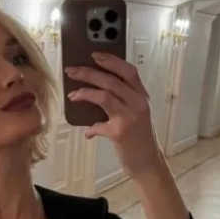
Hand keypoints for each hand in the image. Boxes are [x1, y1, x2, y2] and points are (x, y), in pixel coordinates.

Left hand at [66, 53, 162, 178]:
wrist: (147, 163)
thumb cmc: (139, 139)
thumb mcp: (136, 114)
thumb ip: (122, 101)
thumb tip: (97, 90)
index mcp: (141, 96)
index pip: (128, 71)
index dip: (111, 61)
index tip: (94, 55)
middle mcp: (138, 103)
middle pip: (111, 80)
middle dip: (88, 73)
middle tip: (72, 71)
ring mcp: (130, 117)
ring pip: (104, 95)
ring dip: (85, 93)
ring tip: (72, 94)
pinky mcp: (120, 132)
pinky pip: (98, 125)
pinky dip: (91, 128)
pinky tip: (88, 132)